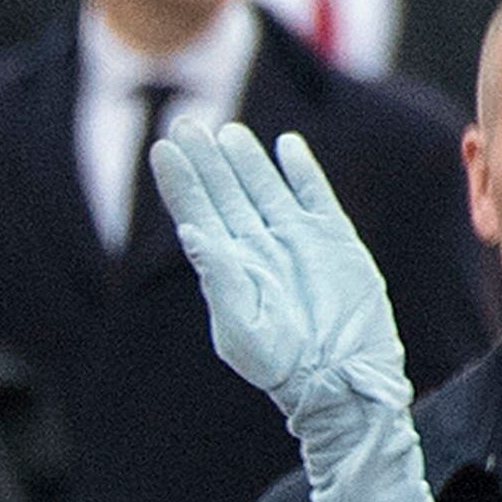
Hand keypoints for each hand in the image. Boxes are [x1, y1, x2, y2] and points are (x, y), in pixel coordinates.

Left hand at [149, 118, 410, 426]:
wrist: (339, 378)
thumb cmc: (284, 366)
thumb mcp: (242, 328)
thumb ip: (218, 279)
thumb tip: (191, 231)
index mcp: (229, 270)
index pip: (198, 214)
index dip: (181, 182)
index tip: (162, 147)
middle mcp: (258, 250)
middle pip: (225, 194)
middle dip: (205, 160)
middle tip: (185, 124)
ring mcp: (295, 241)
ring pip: (264, 188)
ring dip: (245, 160)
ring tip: (226, 133)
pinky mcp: (332, 238)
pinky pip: (312, 194)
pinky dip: (300, 170)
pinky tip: (285, 147)